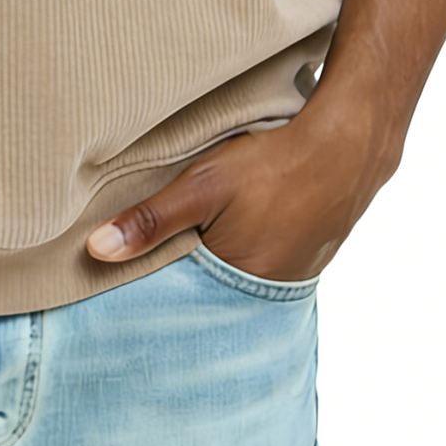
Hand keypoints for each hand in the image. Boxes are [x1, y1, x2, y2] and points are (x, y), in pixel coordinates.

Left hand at [83, 103, 400, 280]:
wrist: (350, 142)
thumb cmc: (274, 163)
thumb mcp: (204, 185)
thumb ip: (150, 220)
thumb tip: (95, 250)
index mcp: (239, 283)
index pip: (183, 302)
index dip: (156, 290)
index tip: (123, 285)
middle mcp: (268, 290)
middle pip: (210, 293)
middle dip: (183, 282)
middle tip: (149, 266)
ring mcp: (292, 274)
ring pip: (236, 277)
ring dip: (215, 263)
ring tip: (193, 244)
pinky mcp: (306, 253)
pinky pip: (263, 262)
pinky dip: (243, 251)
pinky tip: (236, 229)